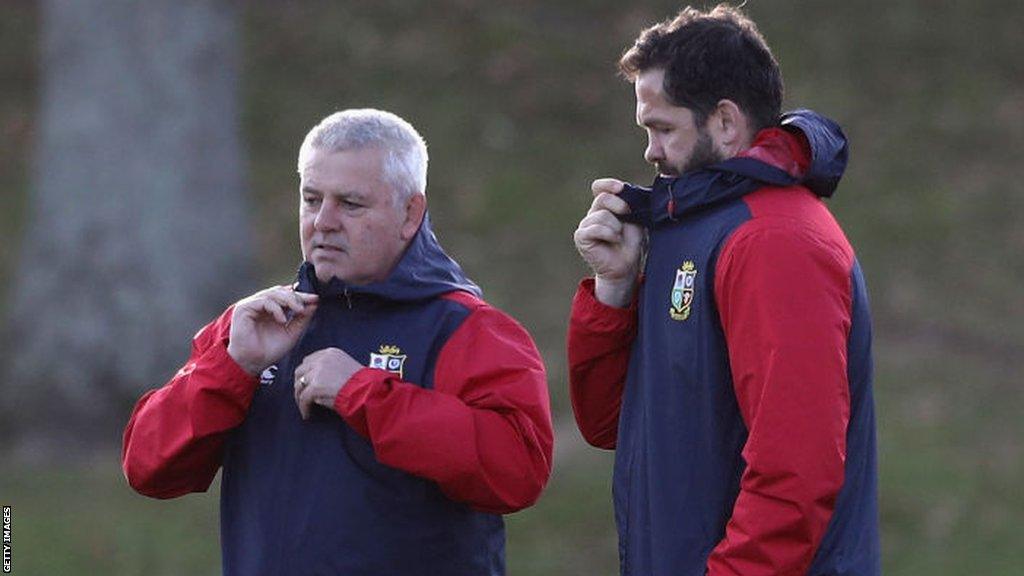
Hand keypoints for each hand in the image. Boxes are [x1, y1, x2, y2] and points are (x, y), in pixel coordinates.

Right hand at [227, 285, 318, 375]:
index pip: (286, 295)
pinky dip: (276, 308)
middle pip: (280, 291)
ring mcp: (251, 305)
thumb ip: (302, 318)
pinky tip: (282, 320)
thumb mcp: (292, 333)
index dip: (301, 295)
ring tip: (299, 310)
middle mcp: (260, 304)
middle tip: (309, 302)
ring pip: (273, 293)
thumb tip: (314, 303)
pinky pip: (263, 301)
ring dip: (289, 300)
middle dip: (296, 296)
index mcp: (270, 309)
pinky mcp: (243, 308)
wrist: (253, 364)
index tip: (315, 298)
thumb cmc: (269, 351)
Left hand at [293, 347, 363, 419]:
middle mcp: (321, 359)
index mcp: (330, 352)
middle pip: (301, 370)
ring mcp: (317, 372)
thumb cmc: (362, 382)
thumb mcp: (345, 367)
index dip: (306, 372)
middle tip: (302, 395)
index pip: (309, 360)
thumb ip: (330, 369)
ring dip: (300, 396)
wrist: (368, 389)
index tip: (306, 383)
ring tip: (304, 407)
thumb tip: (316, 382)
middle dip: (300, 383)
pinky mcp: (315, 386)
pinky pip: (303, 398)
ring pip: (299, 384)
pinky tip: (307, 414)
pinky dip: (304, 407)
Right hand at [573, 178, 642, 306]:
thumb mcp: (635, 219)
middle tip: (627, 217)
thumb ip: (630, 204)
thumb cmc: (631, 242)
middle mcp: (593, 213)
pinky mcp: (581, 236)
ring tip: (619, 237)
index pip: (599, 187)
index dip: (608, 185)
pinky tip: (613, 241)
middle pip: (603, 198)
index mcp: (605, 206)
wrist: (625, 266)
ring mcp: (585, 224)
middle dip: (619, 206)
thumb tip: (627, 191)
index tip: (621, 188)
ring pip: (602, 215)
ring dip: (616, 227)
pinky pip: (595, 228)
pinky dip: (609, 234)